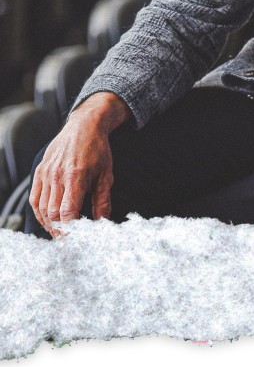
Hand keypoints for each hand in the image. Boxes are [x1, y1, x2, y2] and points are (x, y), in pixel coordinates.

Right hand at [29, 92, 130, 237]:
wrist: (84, 125)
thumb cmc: (98, 150)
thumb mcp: (106, 175)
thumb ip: (103, 201)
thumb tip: (102, 223)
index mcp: (75, 177)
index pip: (67, 212)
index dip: (70, 230)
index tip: (76, 240)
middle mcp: (57, 176)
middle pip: (52, 213)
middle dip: (59, 231)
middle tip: (68, 240)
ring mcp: (46, 173)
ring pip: (41, 208)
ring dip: (49, 224)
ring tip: (59, 232)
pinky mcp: (40, 171)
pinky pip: (35, 198)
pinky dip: (40, 212)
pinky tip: (48, 219)